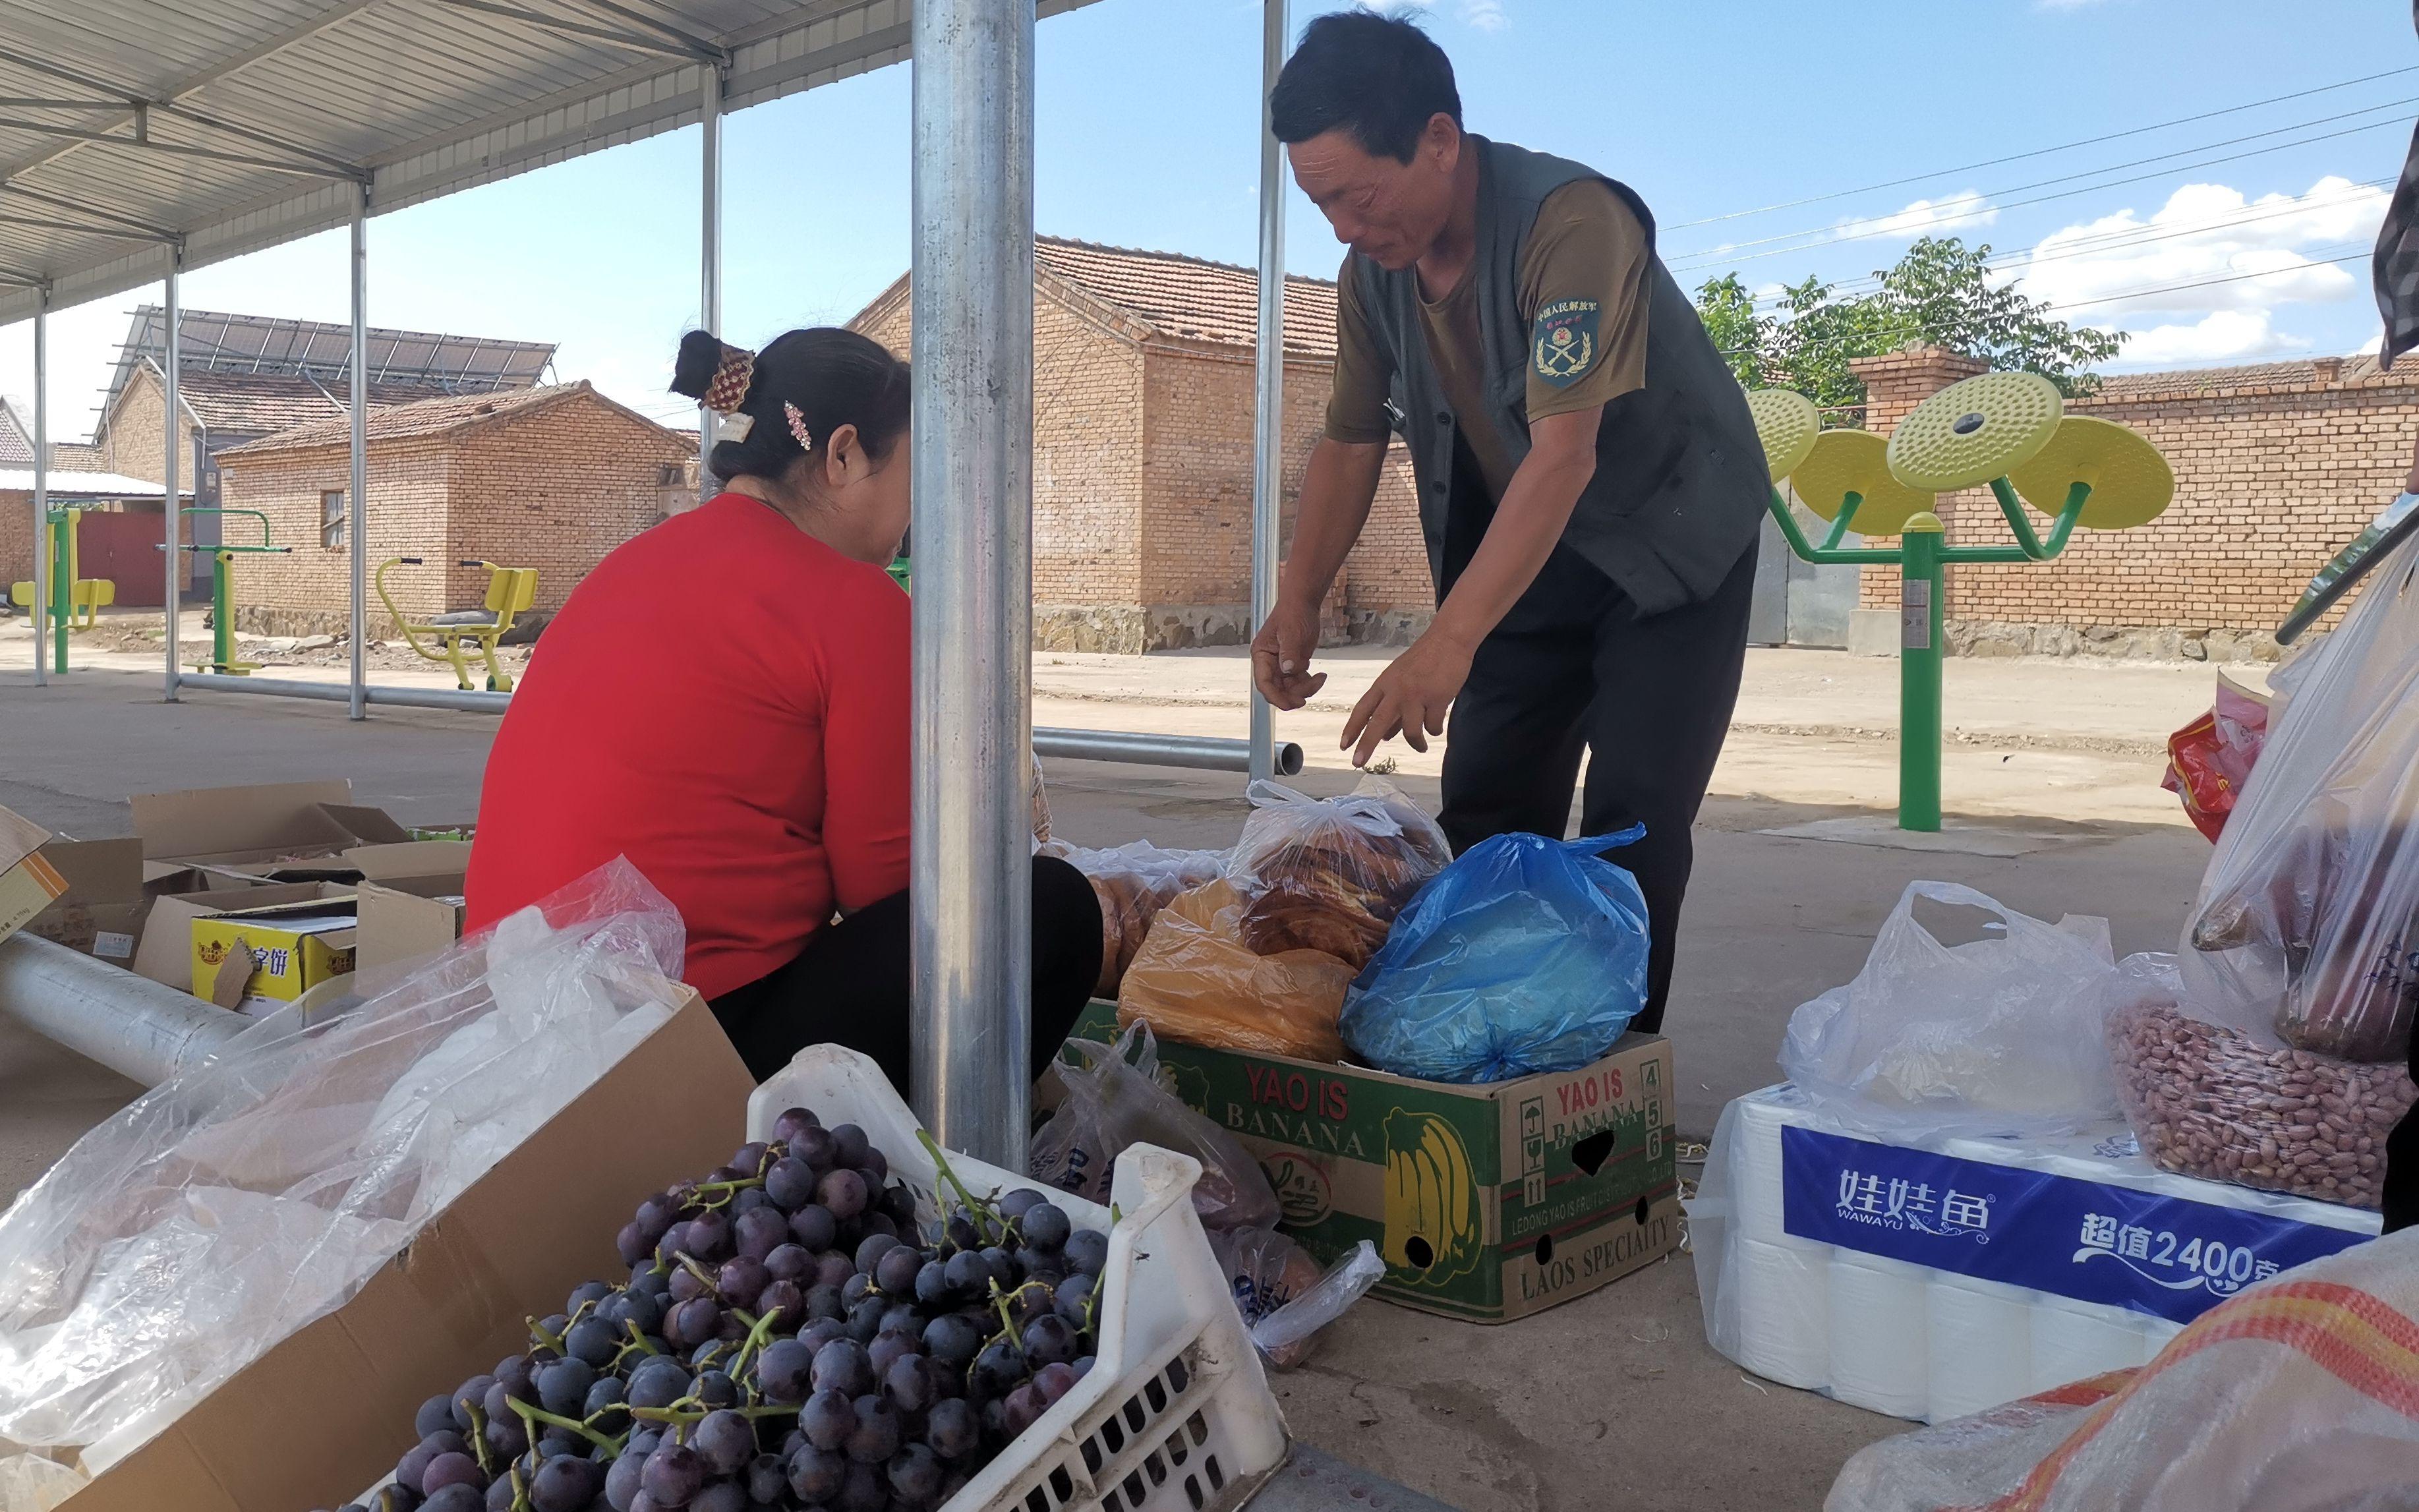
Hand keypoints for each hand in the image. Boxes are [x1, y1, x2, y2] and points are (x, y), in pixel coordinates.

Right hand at [1251, 598, 1327, 710]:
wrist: (1303, 602)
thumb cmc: (1293, 613)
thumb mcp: (1292, 632)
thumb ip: (1289, 652)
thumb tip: (1287, 670)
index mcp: (1261, 654)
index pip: (1264, 682)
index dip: (1274, 696)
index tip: (1287, 705)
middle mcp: (1269, 662)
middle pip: (1277, 688)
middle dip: (1291, 696)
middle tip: (1305, 700)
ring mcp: (1281, 664)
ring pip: (1289, 687)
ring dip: (1305, 689)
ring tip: (1320, 679)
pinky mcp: (1294, 663)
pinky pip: (1299, 681)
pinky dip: (1310, 683)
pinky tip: (1322, 676)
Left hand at [1341, 630, 1473, 767]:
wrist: (1448, 641)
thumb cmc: (1423, 661)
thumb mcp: (1400, 679)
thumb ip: (1392, 706)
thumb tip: (1386, 735)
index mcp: (1384, 684)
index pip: (1362, 709)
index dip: (1352, 728)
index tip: (1344, 745)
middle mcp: (1396, 690)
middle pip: (1377, 722)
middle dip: (1367, 744)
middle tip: (1358, 763)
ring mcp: (1416, 695)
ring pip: (1410, 731)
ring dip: (1416, 744)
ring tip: (1421, 747)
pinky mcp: (1437, 699)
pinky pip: (1433, 726)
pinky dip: (1434, 730)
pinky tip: (1436, 727)